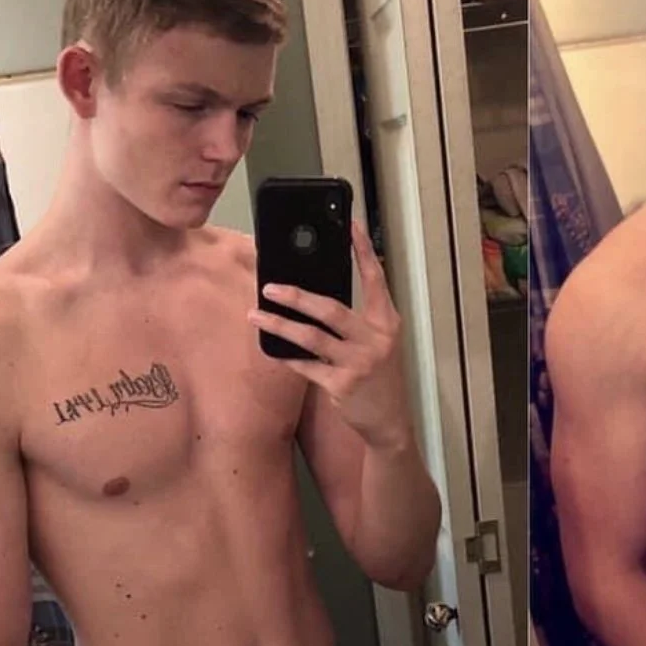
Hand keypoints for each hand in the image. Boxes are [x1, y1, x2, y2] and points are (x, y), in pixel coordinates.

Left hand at [250, 220, 412, 448]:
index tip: (350, 225)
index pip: (375, 279)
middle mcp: (375, 339)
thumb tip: (317, 296)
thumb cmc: (381, 377)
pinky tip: (273, 351)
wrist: (390, 421)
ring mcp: (358, 363)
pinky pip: (306, 367)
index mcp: (386, 322)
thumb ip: (358, 321)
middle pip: (331, 309)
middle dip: (296, 296)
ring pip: (311, 337)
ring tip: (255, 314)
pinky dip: (288, 358)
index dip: (363, 251)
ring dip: (279, 325)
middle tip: (269, 286)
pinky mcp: (342, 385)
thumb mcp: (380, 343)